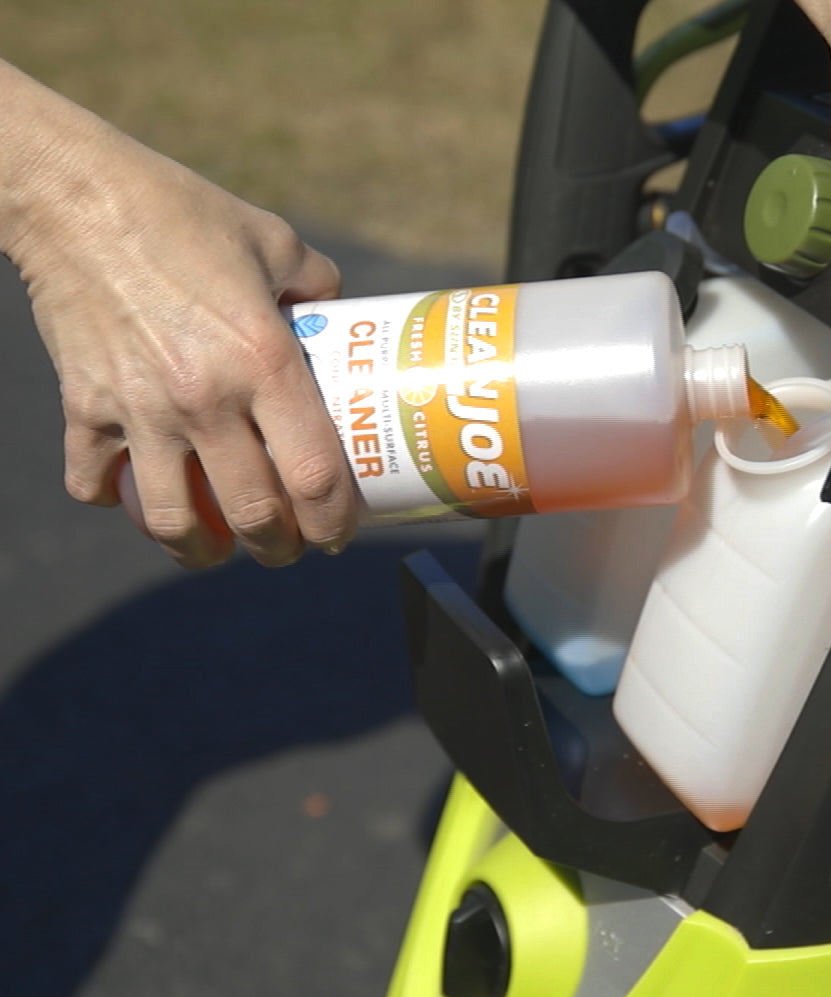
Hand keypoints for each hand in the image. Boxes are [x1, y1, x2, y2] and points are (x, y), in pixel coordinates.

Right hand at [2, 68, 358, 566]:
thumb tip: (339, 318)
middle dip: (278, 548)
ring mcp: (138, 408)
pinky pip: (93, 481)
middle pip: (253, 513)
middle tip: (287, 548)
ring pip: (170, 520)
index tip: (339, 532)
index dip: (335, 519)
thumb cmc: (180, 211)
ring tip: (216, 549)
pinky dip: (114, 499)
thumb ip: (316, 285)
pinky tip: (135, 493)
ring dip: (199, 550)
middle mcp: (203, 396)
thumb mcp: (272, 240)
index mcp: (262, 359)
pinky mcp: (82, 405)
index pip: (313, 472)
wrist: (71, 193)